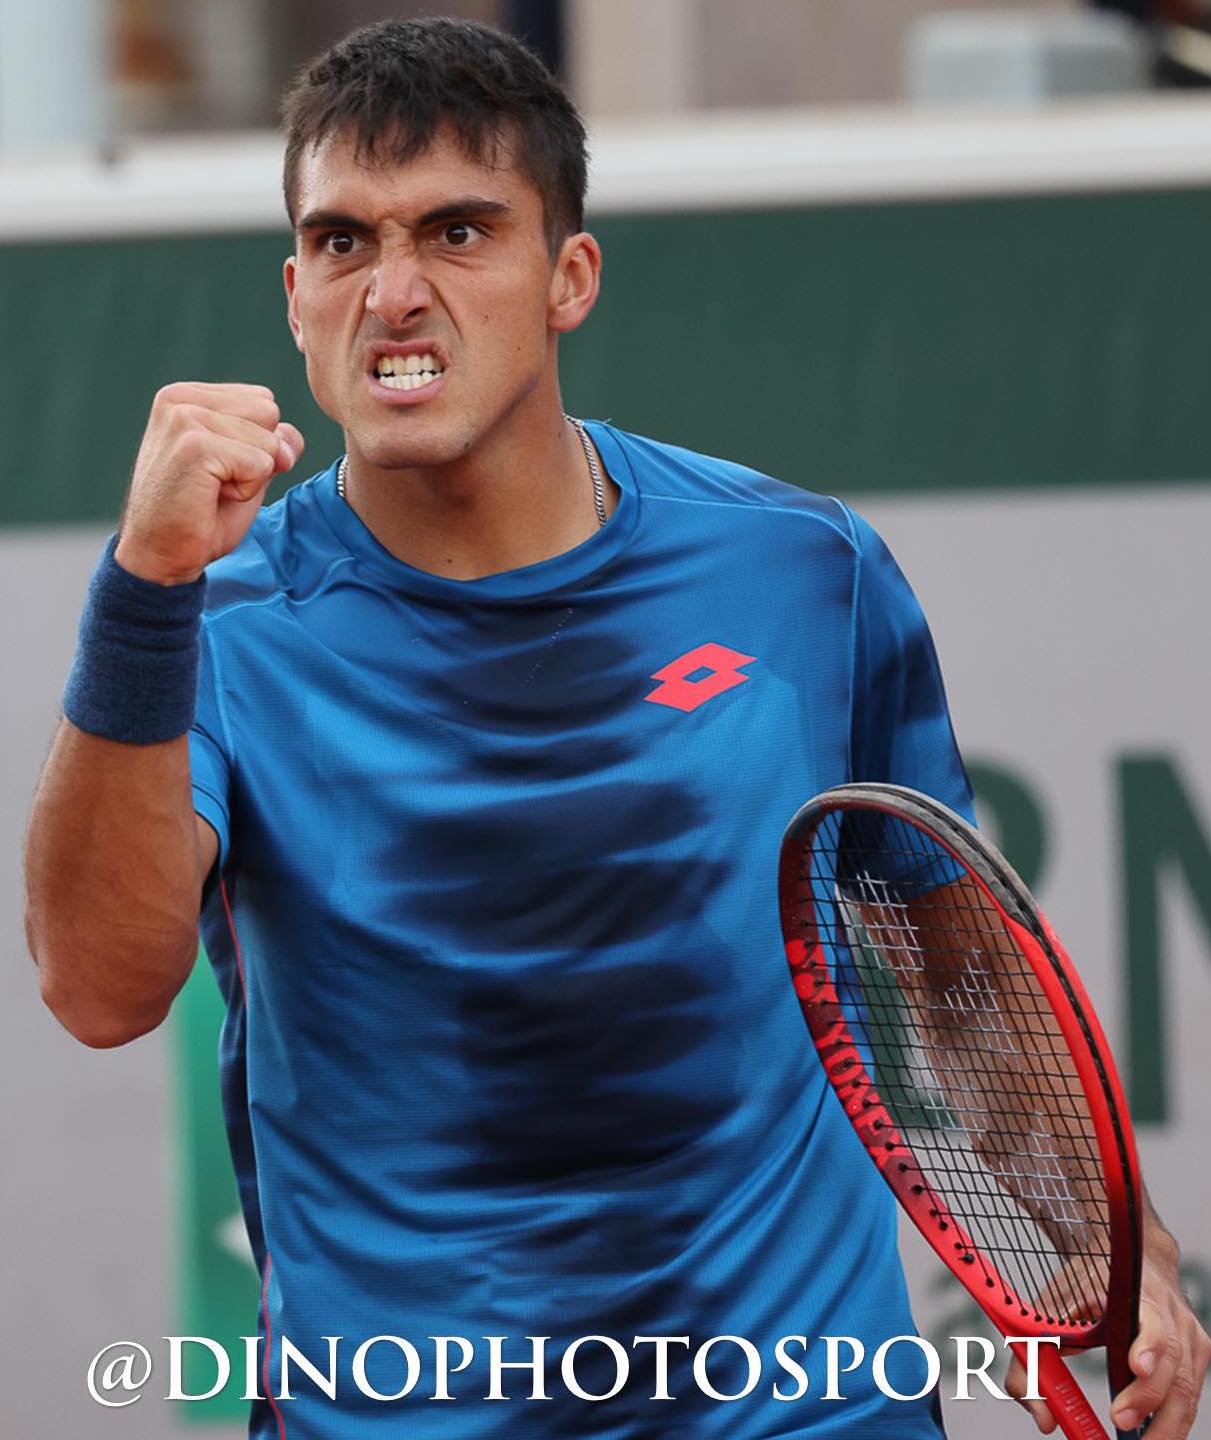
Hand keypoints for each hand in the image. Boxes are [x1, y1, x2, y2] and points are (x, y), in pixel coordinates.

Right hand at [116, 382, 304, 584]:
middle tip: (216, 482)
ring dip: (251, 477)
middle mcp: (180, 399)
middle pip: (269, 412)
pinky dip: (246, 491)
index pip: (263, 401)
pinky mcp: (194, 445)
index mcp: (188, 396)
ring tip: (211, 490)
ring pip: (268, 441)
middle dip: (258, 455)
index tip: (219, 469)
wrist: (161, 554)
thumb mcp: (247, 470)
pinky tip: (210, 498)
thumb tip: (290, 439)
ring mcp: (184, 419)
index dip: (257, 444)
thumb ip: (272, 443)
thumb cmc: (201, 514)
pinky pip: (260, 464)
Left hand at [1004, 1230, 1209, 1436]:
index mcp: (1132, 1292)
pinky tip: (1152, 1435)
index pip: (1147, 1318)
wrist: (1128, 1258)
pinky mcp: (1197, 1353)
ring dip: (1164, 1424)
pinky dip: (1173, 1421)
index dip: (1147, 1345)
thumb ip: (1033, 1358)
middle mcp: (1168, 1312)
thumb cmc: (1088, 1283)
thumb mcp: (1051, 1306)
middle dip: (1147, 1399)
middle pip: (1171, 1361)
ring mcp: (1188, 1334)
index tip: (1136, 1367)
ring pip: (1186, 1387)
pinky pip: (1190, 1395)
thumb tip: (1042, 1417)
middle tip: (1120, 1422)